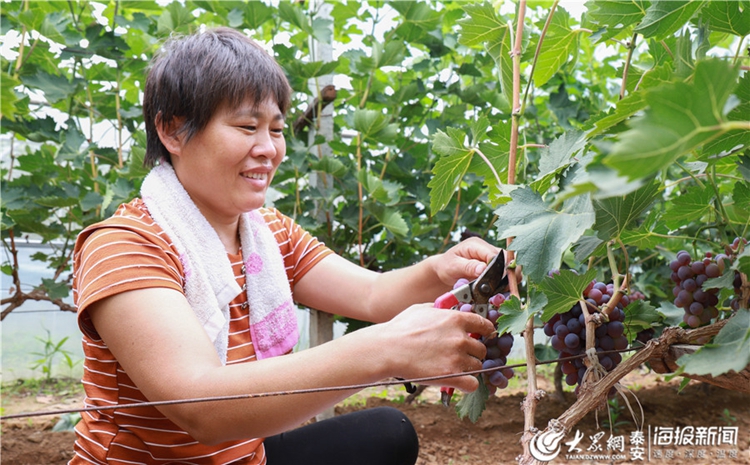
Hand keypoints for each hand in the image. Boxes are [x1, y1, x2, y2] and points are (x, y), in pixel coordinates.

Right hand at [377, 303, 495, 392]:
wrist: (388, 349)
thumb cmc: (400, 328)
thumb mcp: (422, 309)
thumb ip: (440, 309)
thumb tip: (448, 308)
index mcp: (456, 319)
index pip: (485, 325)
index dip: (485, 332)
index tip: (482, 337)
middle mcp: (460, 338)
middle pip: (482, 349)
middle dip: (473, 352)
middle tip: (461, 355)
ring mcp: (457, 358)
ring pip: (479, 366)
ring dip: (469, 368)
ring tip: (455, 368)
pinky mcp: (451, 376)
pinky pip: (473, 384)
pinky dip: (467, 385)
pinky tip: (459, 382)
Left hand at [433, 237, 502, 286]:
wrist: (444, 269)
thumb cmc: (446, 266)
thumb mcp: (453, 266)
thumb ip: (467, 267)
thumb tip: (483, 269)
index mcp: (476, 244)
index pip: (493, 254)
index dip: (498, 268)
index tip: (497, 282)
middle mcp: (486, 248)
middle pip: (506, 258)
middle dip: (506, 274)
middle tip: (502, 289)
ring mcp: (491, 256)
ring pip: (509, 265)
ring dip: (508, 278)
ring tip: (502, 290)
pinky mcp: (494, 264)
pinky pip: (506, 271)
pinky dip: (506, 281)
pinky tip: (501, 290)